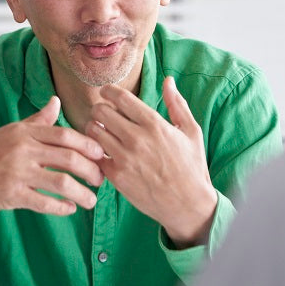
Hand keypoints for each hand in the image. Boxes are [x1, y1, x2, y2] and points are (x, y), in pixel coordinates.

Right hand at [0, 96, 104, 234]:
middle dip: (91, 170)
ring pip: (61, 182)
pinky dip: (61, 207)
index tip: (102, 155)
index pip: (65, 135)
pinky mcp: (11, 194)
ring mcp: (16, 172)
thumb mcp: (12, 132)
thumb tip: (56, 101)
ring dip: (82, 194)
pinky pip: (44, 202)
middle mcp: (22, 149)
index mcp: (24, 132)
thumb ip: (38, 120)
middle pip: (68, 158)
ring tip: (92, 201)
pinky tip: (70, 209)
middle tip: (101, 180)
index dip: (88, 145)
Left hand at [86, 77, 216, 247]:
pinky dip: (94, 150)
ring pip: (93, 131)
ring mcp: (124, 158)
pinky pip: (94, 155)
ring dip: (93, 128)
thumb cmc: (191, 166)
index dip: (108, 91)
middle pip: (101, 111)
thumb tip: (168, 80)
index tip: (106, 92)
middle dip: (98, 109)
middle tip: (102, 113)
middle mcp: (137, 138)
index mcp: (154, 124)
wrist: (188, 205)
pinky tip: (102, 151)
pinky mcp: (116, 177)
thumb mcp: (191, 131)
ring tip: (100, 131)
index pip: (120, 97)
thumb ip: (177, 104)